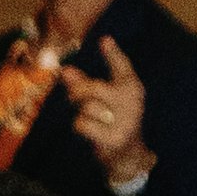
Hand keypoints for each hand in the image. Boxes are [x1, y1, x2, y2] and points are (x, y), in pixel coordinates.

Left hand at [66, 34, 149, 183]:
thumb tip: (64, 70)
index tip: (104, 40)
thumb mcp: (101, 98)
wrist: (127, 155)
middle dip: (77, 93)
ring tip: (92, 120)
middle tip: (73, 98)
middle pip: (93, 89)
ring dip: (81, 113)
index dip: (113, 53)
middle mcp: (132, 102)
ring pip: (86, 107)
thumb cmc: (111, 119)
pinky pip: (83, 124)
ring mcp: (125, 121)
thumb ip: (83, 82)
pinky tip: (91, 132)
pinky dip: (81, 127)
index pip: (122, 67)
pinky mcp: (114, 137)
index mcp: (132, 88)